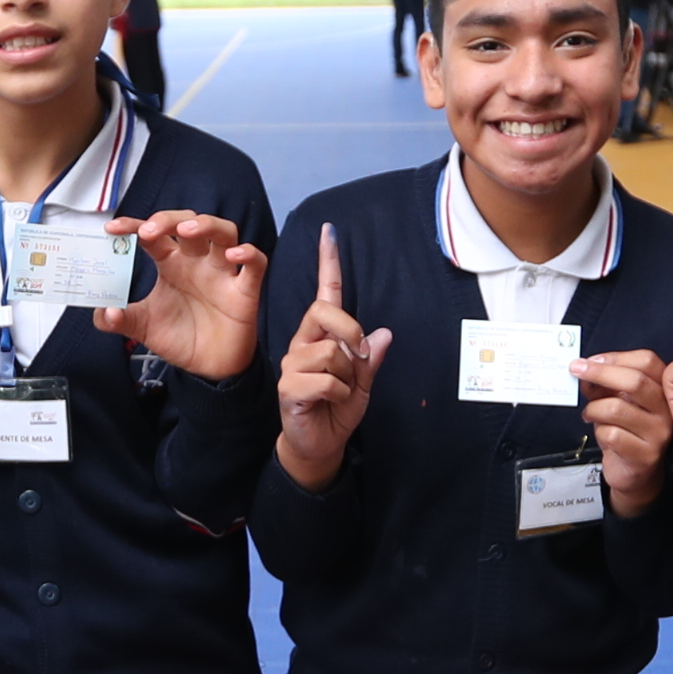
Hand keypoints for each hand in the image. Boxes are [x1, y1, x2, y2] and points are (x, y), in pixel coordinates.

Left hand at [98, 208, 266, 380]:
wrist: (209, 368)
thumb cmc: (181, 337)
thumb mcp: (143, 327)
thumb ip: (119, 320)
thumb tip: (102, 313)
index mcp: (171, 263)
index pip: (153, 234)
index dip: (133, 225)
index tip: (112, 228)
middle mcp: (197, 261)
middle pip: (189, 222)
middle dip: (170, 219)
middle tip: (150, 230)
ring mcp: (222, 272)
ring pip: (224, 232)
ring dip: (207, 224)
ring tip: (188, 230)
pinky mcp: (244, 290)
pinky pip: (255, 264)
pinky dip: (249, 255)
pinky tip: (234, 255)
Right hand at [274, 225, 387, 491]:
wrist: (320, 443)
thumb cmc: (338, 409)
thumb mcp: (365, 383)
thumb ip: (372, 359)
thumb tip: (384, 334)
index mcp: (321, 335)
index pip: (325, 293)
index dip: (328, 262)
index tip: (329, 230)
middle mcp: (303, 343)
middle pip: (325, 312)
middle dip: (351, 332)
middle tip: (358, 360)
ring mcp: (293, 363)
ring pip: (331, 351)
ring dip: (348, 376)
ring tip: (341, 392)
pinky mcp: (289, 386)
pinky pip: (327, 380)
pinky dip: (340, 393)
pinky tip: (329, 402)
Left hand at [578, 346, 672, 509]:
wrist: (636, 473)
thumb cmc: (627, 432)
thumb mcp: (619, 400)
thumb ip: (606, 384)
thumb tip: (585, 370)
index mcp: (663, 390)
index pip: (646, 361)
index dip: (615, 357)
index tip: (591, 360)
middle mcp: (666, 410)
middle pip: (635, 381)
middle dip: (600, 373)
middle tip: (577, 371)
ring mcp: (658, 434)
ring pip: (616, 408)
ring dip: (593, 409)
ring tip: (590, 414)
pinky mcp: (645, 455)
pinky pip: (611, 434)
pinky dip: (598, 432)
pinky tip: (601, 434)